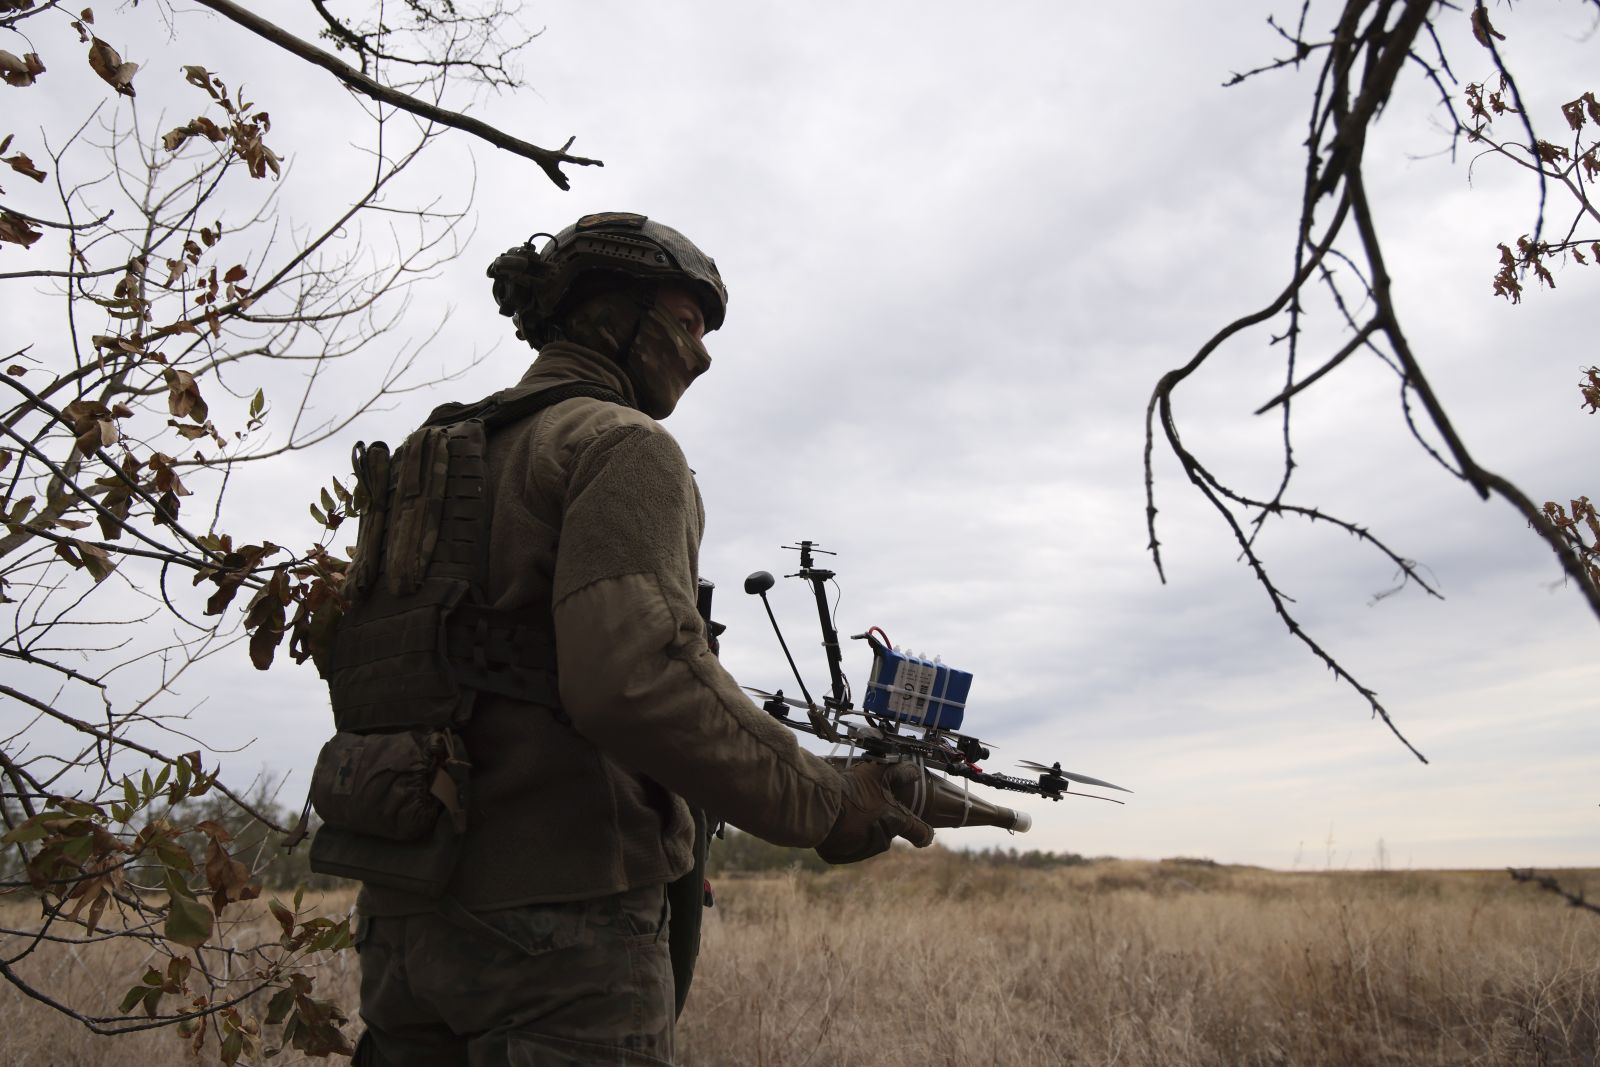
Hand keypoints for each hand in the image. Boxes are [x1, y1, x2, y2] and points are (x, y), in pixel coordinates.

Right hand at [816, 761, 934, 864]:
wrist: (819, 807)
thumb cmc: (851, 790)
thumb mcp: (878, 773)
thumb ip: (900, 772)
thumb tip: (916, 771)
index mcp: (896, 822)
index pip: (921, 833)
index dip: (924, 833)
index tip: (925, 833)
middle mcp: (882, 839)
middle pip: (888, 831)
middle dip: (880, 819)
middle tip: (865, 803)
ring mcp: (861, 850)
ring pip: (867, 838)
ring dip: (861, 827)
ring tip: (846, 809)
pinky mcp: (840, 855)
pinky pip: (846, 846)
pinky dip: (842, 836)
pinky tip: (834, 821)